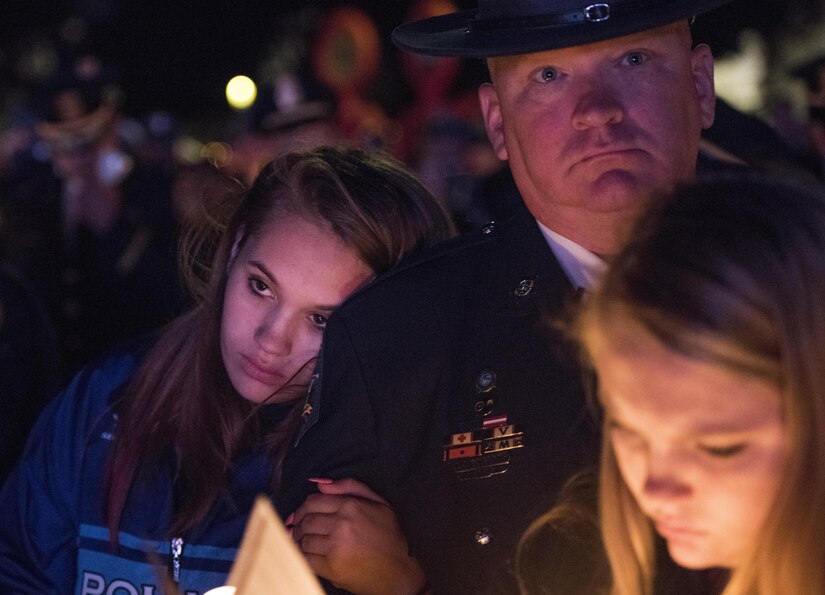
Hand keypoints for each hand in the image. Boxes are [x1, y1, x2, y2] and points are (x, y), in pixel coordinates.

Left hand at [287, 478, 427, 594]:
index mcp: (351, 506)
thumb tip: (320, 484)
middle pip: (305, 520)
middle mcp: (341, 524)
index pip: (313, 502)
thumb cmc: (390, 536)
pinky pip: (306, 559)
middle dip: (299, 524)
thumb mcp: (378, 503)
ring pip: (303, 539)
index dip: (303, 508)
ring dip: (300, 540)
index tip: (300, 514)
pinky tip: (309, 554)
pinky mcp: (331, 568)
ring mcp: (335, 547)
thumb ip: (349, 487)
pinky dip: (303, 556)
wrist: (399, 571)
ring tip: (304, 541)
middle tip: (298, 528)